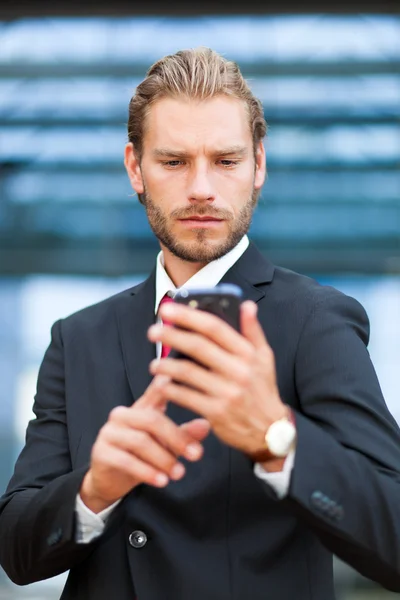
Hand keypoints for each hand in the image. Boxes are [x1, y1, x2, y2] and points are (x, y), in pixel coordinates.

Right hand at [80, 376, 210, 512]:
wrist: (110, 480)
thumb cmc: (141, 456)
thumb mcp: (166, 444)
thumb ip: (184, 434)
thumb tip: (206, 425)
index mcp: (139, 408)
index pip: (153, 394)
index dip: (163, 386)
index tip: (175, 381)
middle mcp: (122, 415)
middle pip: (152, 420)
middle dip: (177, 438)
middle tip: (196, 455)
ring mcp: (110, 432)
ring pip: (140, 442)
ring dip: (163, 459)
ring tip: (180, 473)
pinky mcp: (102, 452)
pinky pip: (126, 460)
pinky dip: (147, 472)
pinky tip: (162, 481)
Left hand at [148, 300, 287, 458]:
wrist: (269, 431)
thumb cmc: (262, 390)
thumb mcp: (265, 358)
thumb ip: (253, 331)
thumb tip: (246, 305)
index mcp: (248, 353)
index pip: (214, 328)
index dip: (189, 316)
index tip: (169, 310)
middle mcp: (238, 371)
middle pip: (197, 347)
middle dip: (171, 336)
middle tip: (153, 331)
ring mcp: (227, 393)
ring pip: (188, 373)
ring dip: (165, 366)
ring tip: (154, 364)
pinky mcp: (216, 413)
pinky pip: (186, 397)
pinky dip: (170, 390)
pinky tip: (161, 386)